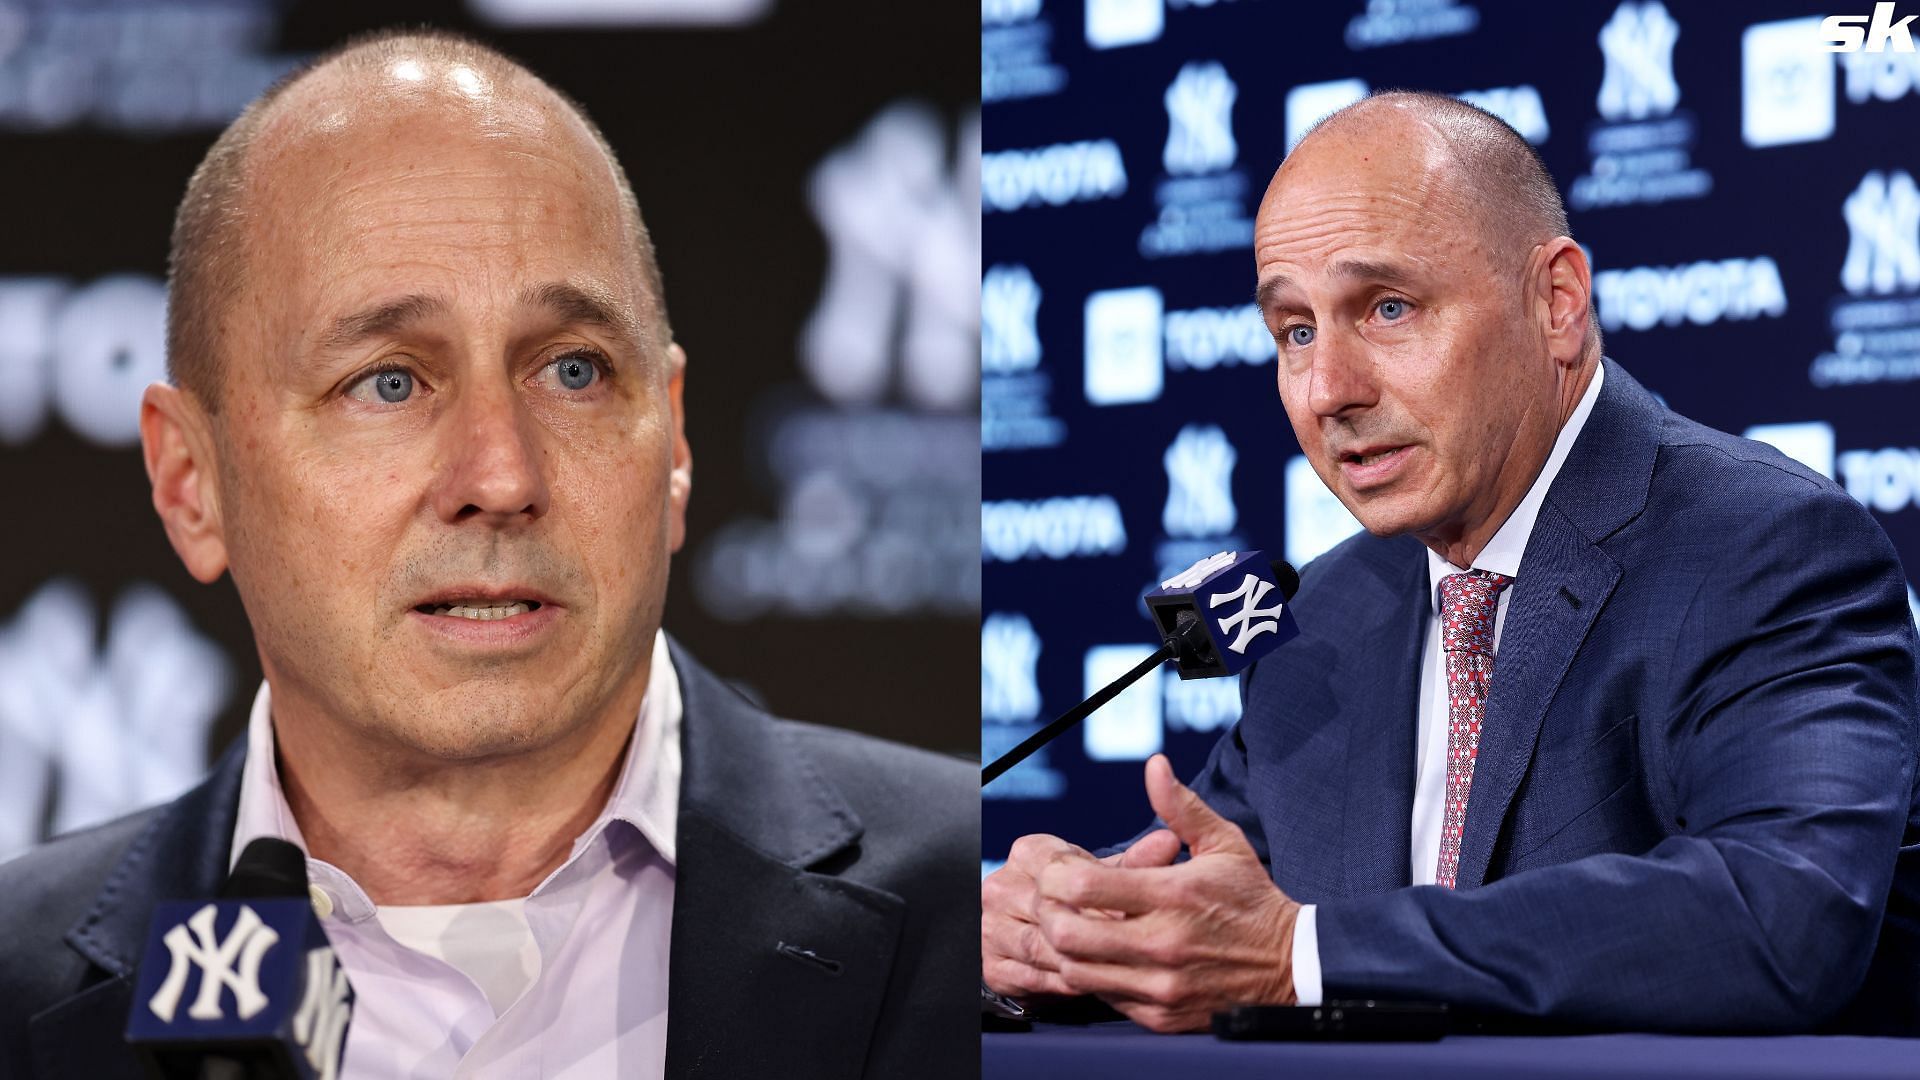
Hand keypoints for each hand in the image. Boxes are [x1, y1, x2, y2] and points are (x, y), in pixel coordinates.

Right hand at [982, 829, 1182, 999]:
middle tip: (1131, 941)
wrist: (1037, 933)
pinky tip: (1094, 981)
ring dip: (1080, 958)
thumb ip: (1135, 862)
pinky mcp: (994, 967)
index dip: (1097, 890)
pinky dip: (1065, 982)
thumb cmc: (1080, 898)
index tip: (1130, 906)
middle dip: (1093, 927)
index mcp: (1027, 854)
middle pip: (1049, 909)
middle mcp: (1000, 888)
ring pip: (1040, 945)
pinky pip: (1033, 977)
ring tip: (1117, 963)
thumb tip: (1168, 844)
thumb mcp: (1105, 874)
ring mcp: (992, 929)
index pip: (1060, 867)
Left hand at [1034, 754, 1299, 1031]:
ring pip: (1076, 971)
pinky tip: (1101, 954)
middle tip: (1053, 899)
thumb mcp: (1223, 843)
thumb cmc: (1251, 899)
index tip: (1060, 868)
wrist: (1292, 967)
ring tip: (1074, 925)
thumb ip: (1181, 806)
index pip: (1085, 887)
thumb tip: (1154, 765)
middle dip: (1047, 912)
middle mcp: (1163, 943)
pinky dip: (1091, 974)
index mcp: (1174, 894)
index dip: (1056, 875)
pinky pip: (1103, 996)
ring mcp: (1160, 985)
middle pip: (1068, 934)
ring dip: (1063, 947)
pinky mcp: (1160, 1016)